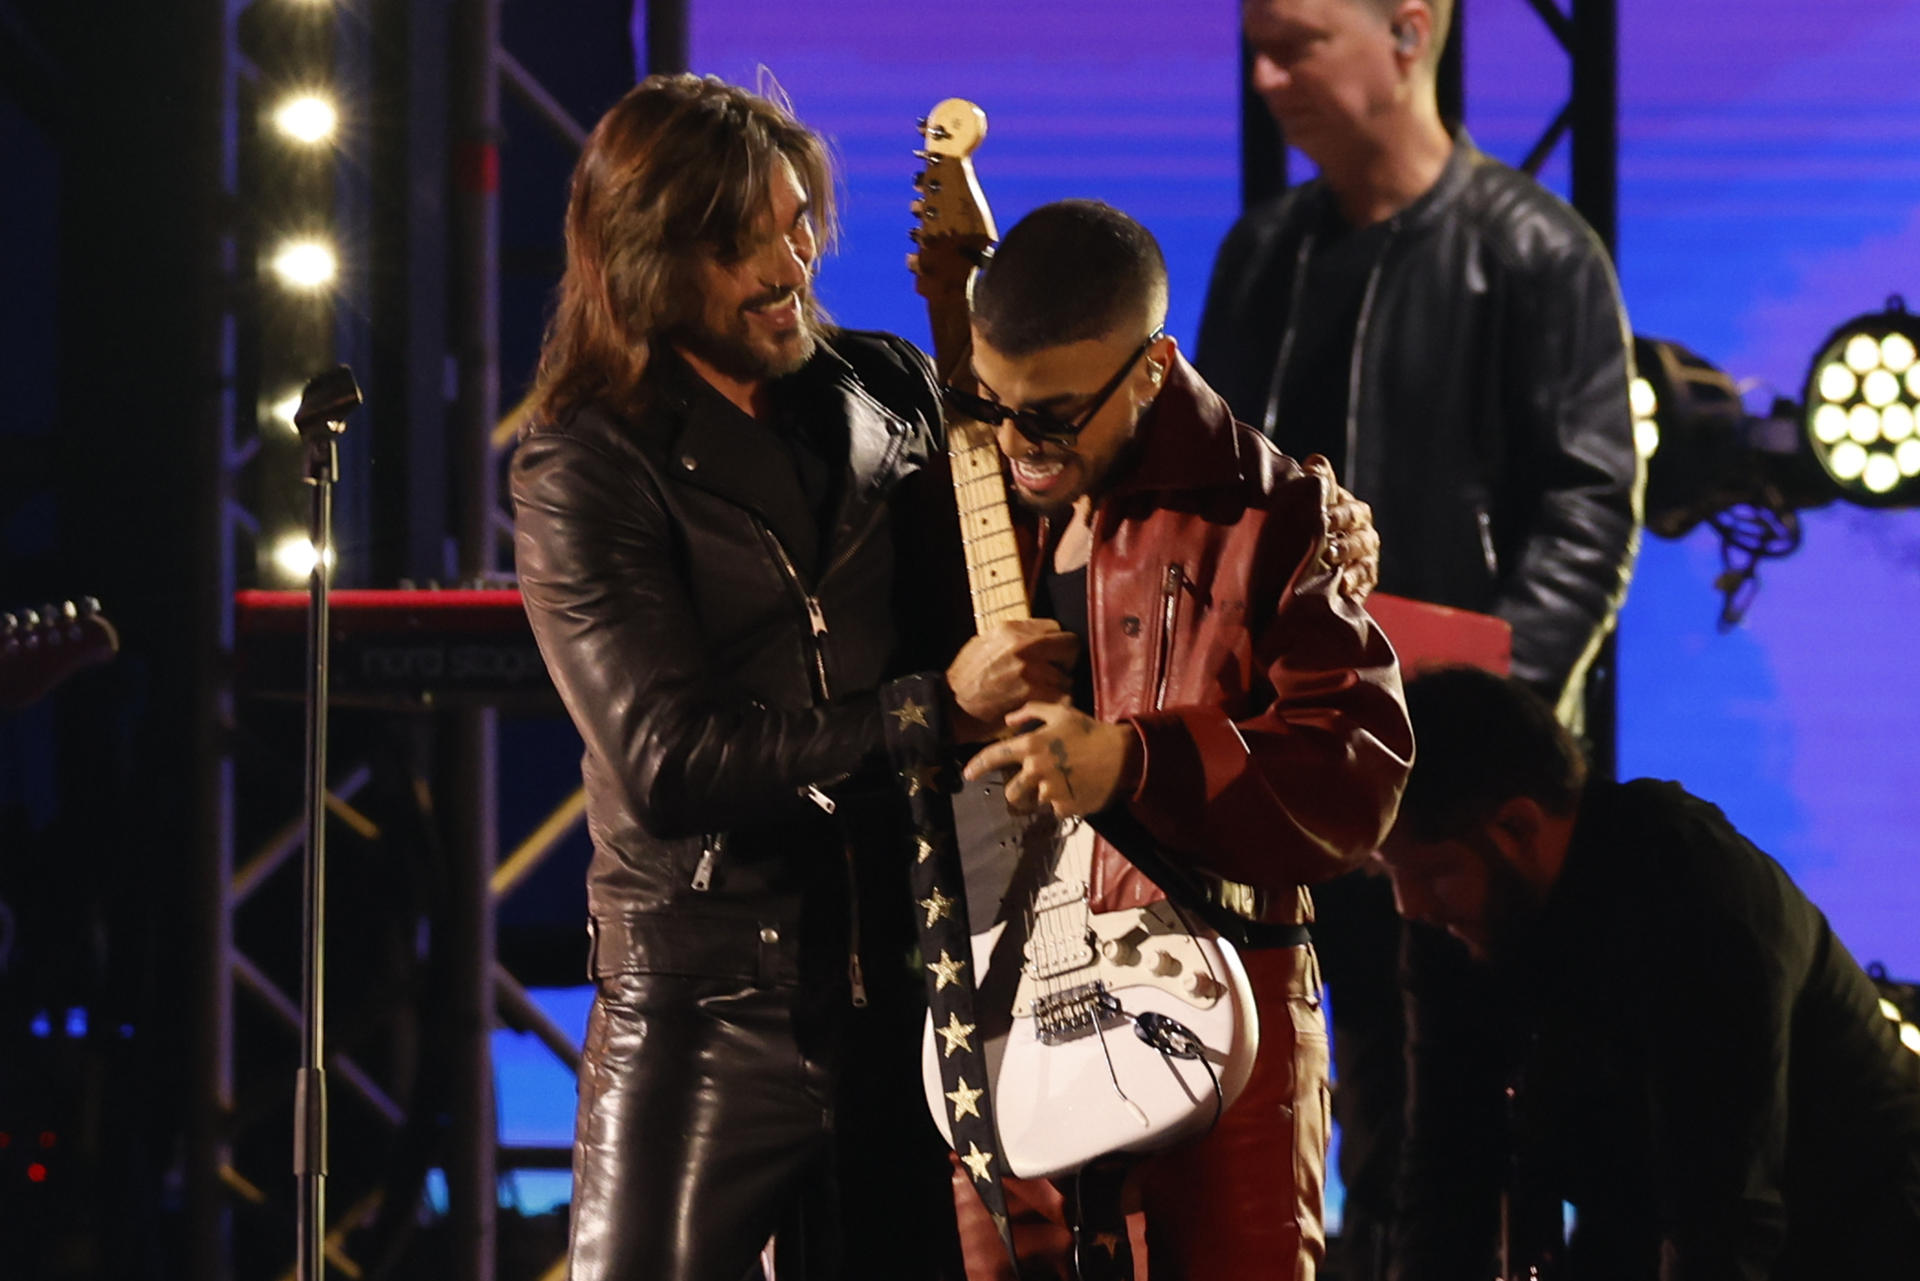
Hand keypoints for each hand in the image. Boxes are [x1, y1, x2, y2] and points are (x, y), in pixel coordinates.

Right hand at [945, 619, 1079, 740]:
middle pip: (1070, 646)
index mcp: (1010, 630)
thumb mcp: (983, 644)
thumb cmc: (965, 680)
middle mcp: (1022, 645)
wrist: (950, 707)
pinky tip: (1041, 708)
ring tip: (1041, 696)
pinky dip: (1055, 705)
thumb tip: (1036, 636)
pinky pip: (1062, 696)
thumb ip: (1011, 637)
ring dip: (1058, 688)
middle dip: (1065, 662)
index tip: (1051, 658)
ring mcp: (1029, 669)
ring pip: (1066, 677)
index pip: (1054, 628)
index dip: (1055, 645)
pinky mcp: (1032, 693)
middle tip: (1055, 676)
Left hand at [961, 702, 1139, 818]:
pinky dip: (1061, 802)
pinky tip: (1075, 789)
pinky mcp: (1065, 807)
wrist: (1123, 756)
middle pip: (1011, 792)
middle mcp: (1036, 769)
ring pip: (1034, 801)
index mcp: (1032, 745)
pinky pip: (1054, 809)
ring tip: (1061, 783)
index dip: (978, 766)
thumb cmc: (1090, 731)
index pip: (996, 756)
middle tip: (1033, 784)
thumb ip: (1031, 712)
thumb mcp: (1061, 713)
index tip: (968, 775)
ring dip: (1042, 795)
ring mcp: (1050, 790)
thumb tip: (1008, 721)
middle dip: (1018, 791)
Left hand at [1303, 454, 1378, 600]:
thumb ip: (1317, 483)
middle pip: (1361, 540)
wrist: (1307, 560)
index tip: (1324, 518)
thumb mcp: (1312, 501)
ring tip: (1337, 578)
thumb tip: (1314, 463)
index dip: (1340, 514)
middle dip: (1345, 545)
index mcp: (1353, 513)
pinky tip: (1343, 595)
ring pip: (1364, 566)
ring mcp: (1366, 562)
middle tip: (1327, 551)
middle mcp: (1364, 536)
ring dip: (1351, 571)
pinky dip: (1354, 593)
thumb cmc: (1311, 522)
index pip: (1352, 511)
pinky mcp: (1363, 587)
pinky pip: (1362, 591)